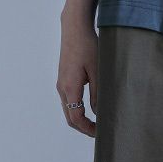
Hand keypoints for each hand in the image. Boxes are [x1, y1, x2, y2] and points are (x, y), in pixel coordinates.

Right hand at [56, 16, 98, 137]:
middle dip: (84, 128)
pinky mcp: (63, 79)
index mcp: (70, 88)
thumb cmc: (88, 46)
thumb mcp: (98, 71)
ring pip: (68, 110)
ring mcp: (61, 84)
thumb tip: (100, 114)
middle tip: (100, 132)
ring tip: (98, 123)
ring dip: (81, 120)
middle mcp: (62, 88)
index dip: (88, 129)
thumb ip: (98, 94)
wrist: (74, 28)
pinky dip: (78, 110)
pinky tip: (91, 110)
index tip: (101, 133)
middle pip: (70, 118)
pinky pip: (68, 101)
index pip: (76, 118)